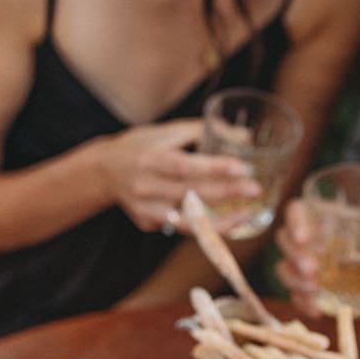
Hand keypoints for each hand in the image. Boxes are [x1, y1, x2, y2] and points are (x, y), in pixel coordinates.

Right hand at [101, 119, 260, 232]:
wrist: (103, 171)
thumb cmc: (141, 146)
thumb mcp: (166, 132)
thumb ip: (203, 131)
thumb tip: (243, 135)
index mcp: (149, 159)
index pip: (184, 166)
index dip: (214, 168)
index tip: (243, 168)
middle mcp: (145, 187)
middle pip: (189, 194)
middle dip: (226, 193)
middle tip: (255, 190)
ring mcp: (144, 209)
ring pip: (186, 222)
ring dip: (219, 222)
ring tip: (247, 216)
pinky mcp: (146, 223)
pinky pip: (179, 227)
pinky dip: (203, 226)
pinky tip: (226, 221)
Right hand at [274, 198, 322, 316]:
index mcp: (316, 214)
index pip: (296, 211)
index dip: (295, 224)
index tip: (304, 239)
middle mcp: (302, 236)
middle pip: (284, 241)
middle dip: (295, 257)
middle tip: (312, 270)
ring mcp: (299, 260)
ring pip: (283, 268)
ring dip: (294, 281)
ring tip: (315, 290)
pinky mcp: (303, 282)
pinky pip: (294, 293)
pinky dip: (302, 303)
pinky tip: (316, 311)